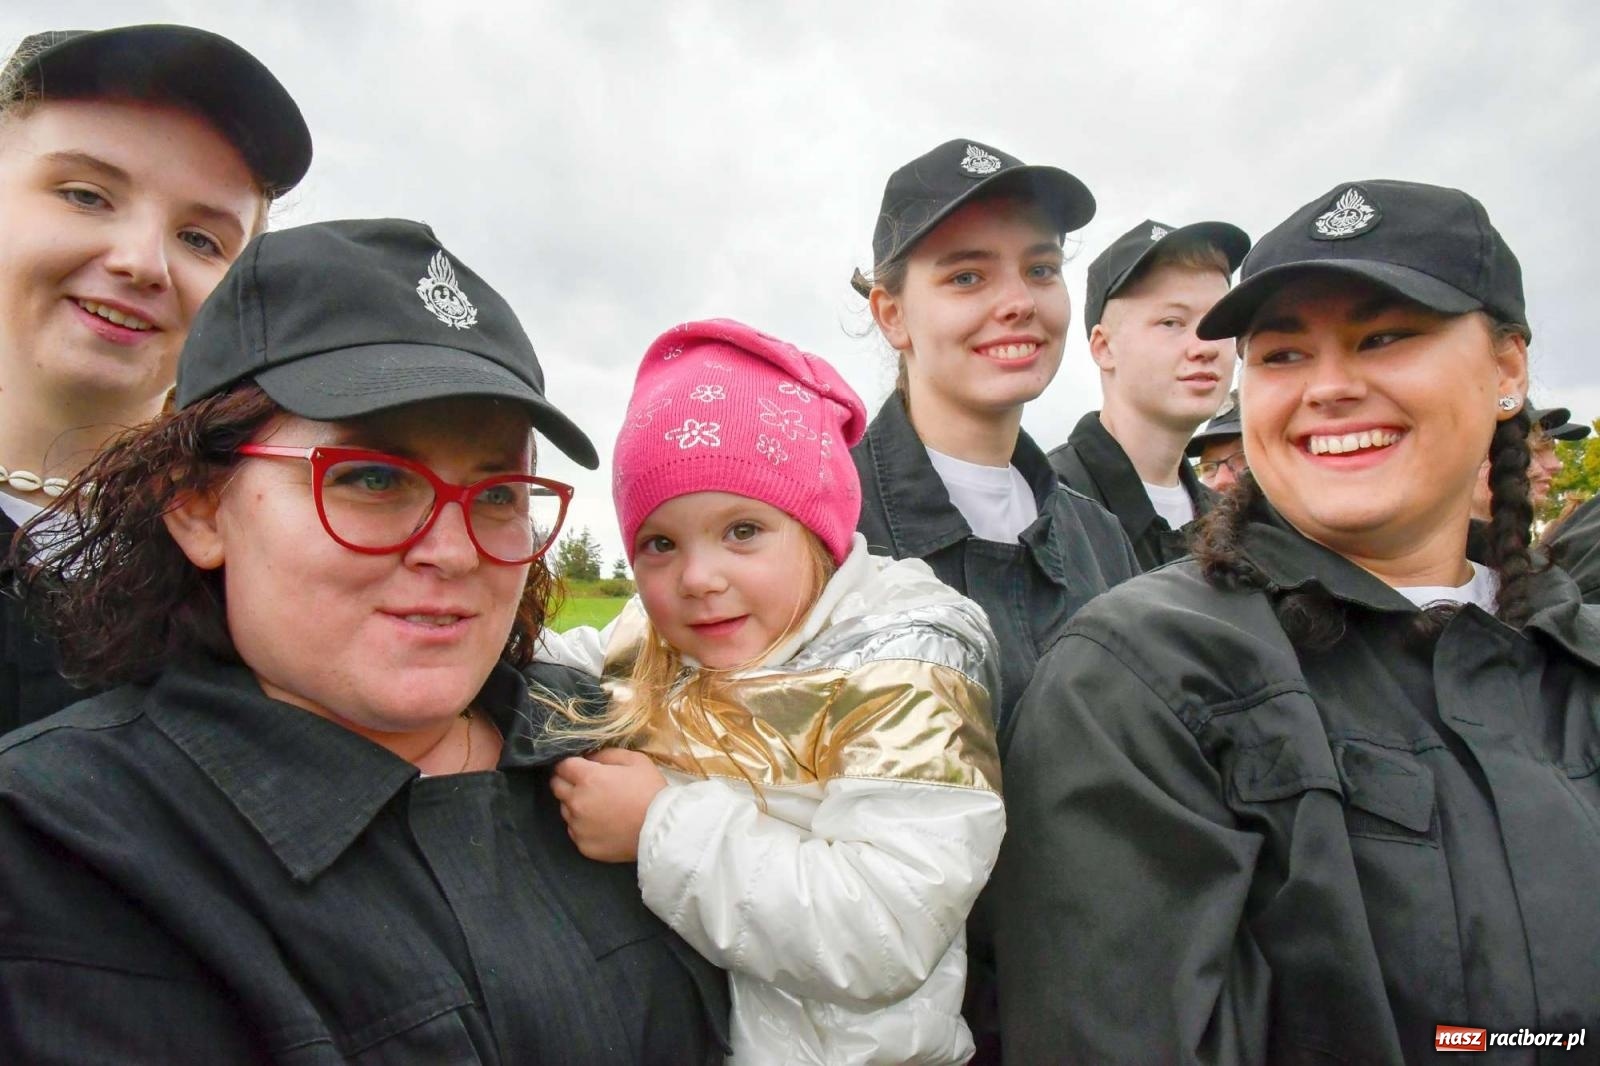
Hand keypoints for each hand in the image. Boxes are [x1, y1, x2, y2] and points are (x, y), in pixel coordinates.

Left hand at [550, 748, 667, 862]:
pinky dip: (583, 826)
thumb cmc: (650, 790)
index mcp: (587, 778)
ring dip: (575, 805)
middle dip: (566, 782)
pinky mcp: (583, 845)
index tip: (578, 767)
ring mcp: (578, 826)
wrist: (661, 829)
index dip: (569, 764)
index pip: (562, 766)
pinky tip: (602, 824)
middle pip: (556, 787)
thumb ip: (606, 754)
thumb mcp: (634, 760)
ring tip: (598, 806)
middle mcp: (576, 802)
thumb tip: (589, 757)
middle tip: (586, 785)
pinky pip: (575, 831)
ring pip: (565, 810)